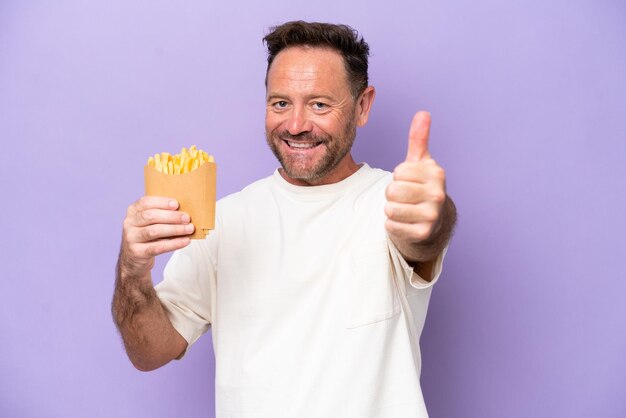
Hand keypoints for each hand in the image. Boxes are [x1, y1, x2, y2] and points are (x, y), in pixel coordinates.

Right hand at [119, 196, 193, 278]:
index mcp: (133, 211)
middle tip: (187, 218)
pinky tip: (185, 241)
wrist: (133, 259)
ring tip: (189, 229)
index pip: (146, 202)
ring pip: (154, 231)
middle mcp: (129, 223)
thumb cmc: (148, 235)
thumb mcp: (150, 222)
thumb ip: (162, 214)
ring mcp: (131, 238)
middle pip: (150, 216)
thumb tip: (185, 211)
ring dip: (175, 229)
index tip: (176, 204)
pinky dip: (174, 244)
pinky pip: (158, 247)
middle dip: (171, 216)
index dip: (161, 202)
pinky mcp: (137, 252)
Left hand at [385, 111, 446, 249]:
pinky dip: (393, 225)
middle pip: (392, 190)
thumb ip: (419, 139)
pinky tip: (406, 222)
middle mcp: (438, 194)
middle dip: (393, 194)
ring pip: (390, 208)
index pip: (398, 171)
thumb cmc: (422, 187)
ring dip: (392, 210)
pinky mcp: (422, 233)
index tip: (410, 182)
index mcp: (437, 174)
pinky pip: (391, 225)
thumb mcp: (421, 163)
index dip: (399, 177)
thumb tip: (422, 113)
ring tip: (405, 209)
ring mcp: (432, 215)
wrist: (434, 222)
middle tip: (405, 197)